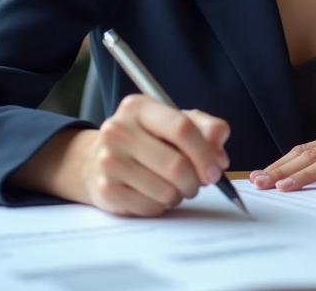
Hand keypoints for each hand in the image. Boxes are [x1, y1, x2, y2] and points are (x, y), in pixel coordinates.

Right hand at [10, 95, 230, 216]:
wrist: (96, 160)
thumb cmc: (146, 139)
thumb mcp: (174, 122)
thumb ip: (204, 127)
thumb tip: (219, 140)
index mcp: (138, 108)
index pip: (181, 128)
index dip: (205, 153)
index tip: (216, 169)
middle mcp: (118, 130)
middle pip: (176, 165)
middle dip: (195, 180)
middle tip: (197, 182)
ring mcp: (109, 161)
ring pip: (166, 191)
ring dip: (179, 194)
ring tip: (173, 186)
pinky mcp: (106, 190)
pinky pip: (151, 208)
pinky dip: (161, 206)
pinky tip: (154, 194)